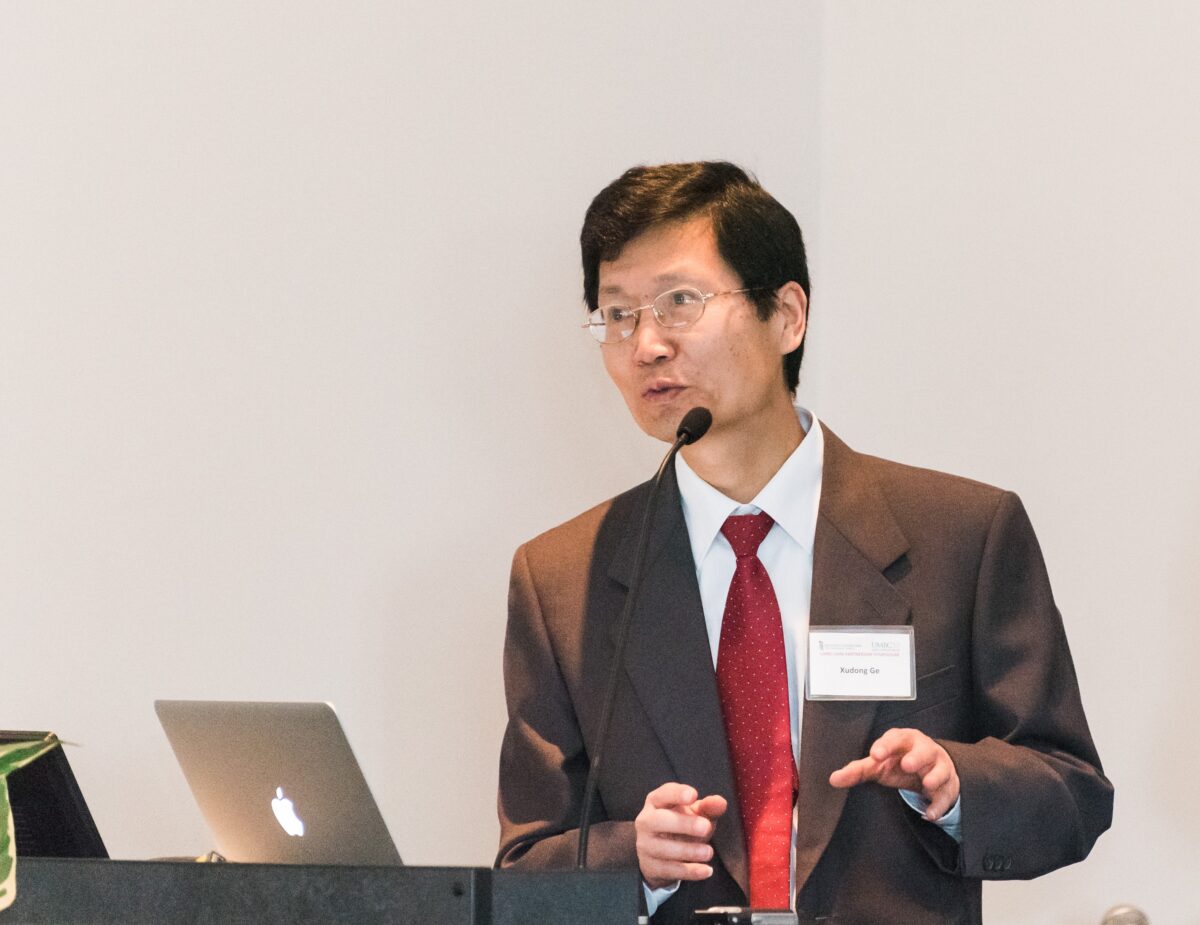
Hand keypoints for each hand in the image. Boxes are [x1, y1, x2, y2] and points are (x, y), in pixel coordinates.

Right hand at [634, 781, 727, 889]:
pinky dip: (689, 871)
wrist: (660, 855)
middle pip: (659, 820)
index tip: (693, 795)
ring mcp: (646, 845)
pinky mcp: (651, 867)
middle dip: (683, 823)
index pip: (663, 794)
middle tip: (705, 827)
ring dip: (688, 850)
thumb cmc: (680, 826)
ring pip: (664, 848)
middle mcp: (646, 821)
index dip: (677, 794)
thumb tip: (720, 803)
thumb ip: (708, 807)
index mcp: (656, 802)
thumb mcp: (695, 814)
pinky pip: (670, 869)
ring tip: (709, 852)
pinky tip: (706, 870)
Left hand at [828, 728, 959, 821]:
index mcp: (902, 740)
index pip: (894, 738)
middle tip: (906, 764)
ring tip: (926, 784)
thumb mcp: (878, 765)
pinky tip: (930, 815)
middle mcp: (923, 749)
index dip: (885, 745)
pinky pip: (946, 794)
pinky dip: (939, 804)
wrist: (929, 767)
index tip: (875, 755)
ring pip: (941, 769)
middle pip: (922, 749)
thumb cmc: (897, 761)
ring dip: (934, 776)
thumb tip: (833, 779)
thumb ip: (857, 771)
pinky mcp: (948, 785)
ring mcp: (938, 766)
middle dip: (915, 756)